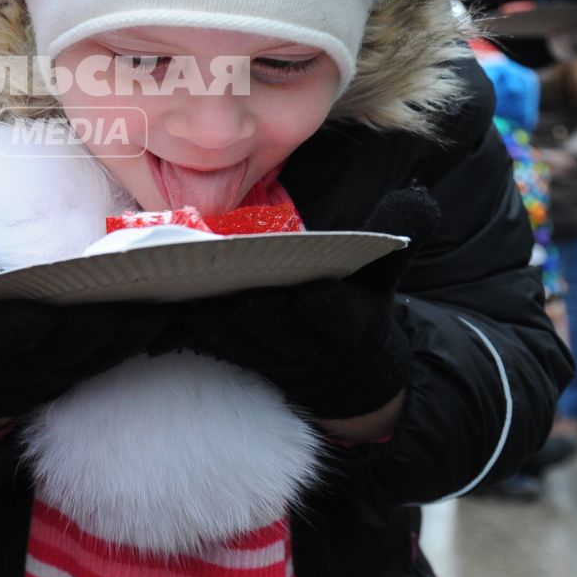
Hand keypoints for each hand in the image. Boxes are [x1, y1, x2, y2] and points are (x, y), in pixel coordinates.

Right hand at [0, 219, 172, 419]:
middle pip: (75, 343)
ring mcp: (64, 371)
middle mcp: (32, 363)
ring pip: (105, 352)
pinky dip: (143, 337)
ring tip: (170, 297)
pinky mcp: (86, 372)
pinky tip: (169, 313)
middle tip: (137, 287)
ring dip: (138, 328)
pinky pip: (119, 358)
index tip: (54, 308)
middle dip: (106, 319)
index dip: (35, 323)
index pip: (16, 333)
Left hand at [147, 189, 439, 420]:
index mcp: (350, 323)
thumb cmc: (363, 308)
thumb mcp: (388, 273)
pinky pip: (207, 344)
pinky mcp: (234, 357)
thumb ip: (401, 236)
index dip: (323, 306)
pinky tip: (156, 303)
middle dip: (246, 303)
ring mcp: (267, 355)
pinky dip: (184, 326)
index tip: (310, 291)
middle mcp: (306, 346)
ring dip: (204, 314)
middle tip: (217, 274)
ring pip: (233, 337)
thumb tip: (420, 200)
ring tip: (177, 281)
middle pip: (273, 325)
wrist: (347, 376)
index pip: (337, 316)